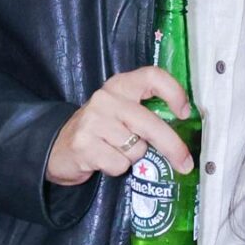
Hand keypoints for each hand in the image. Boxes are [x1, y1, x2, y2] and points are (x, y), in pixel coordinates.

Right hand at [45, 68, 193, 187]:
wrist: (58, 147)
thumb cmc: (100, 130)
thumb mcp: (121, 111)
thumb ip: (147, 113)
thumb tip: (184, 132)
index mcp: (120, 85)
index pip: (152, 76)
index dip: (174, 92)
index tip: (185, 112)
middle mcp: (107, 98)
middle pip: (151, 123)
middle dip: (173, 146)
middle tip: (185, 163)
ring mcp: (93, 121)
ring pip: (136, 149)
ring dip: (134, 158)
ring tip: (117, 151)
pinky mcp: (85, 145)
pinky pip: (119, 164)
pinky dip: (117, 168)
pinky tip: (104, 159)